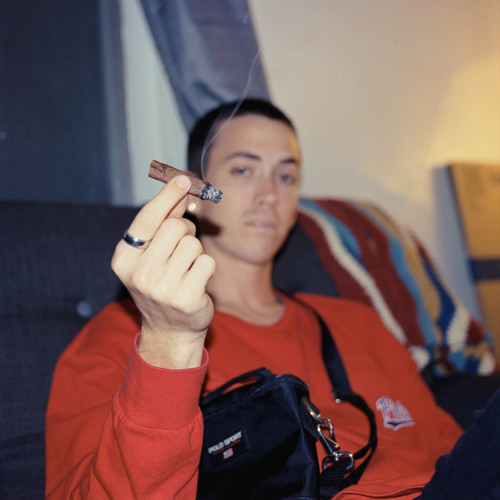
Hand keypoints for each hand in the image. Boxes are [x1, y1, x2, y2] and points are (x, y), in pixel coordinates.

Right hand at [112, 175, 215, 368]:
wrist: (170, 330)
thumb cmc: (162, 285)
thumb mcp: (153, 255)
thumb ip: (163, 223)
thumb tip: (180, 191)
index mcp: (124, 259)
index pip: (147, 219)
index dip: (167, 196)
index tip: (182, 179)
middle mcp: (139, 274)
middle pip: (176, 227)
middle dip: (186, 232)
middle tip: (183, 250)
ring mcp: (161, 288)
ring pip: (193, 244)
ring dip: (196, 253)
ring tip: (187, 270)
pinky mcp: (186, 298)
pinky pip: (207, 261)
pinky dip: (206, 268)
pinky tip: (196, 282)